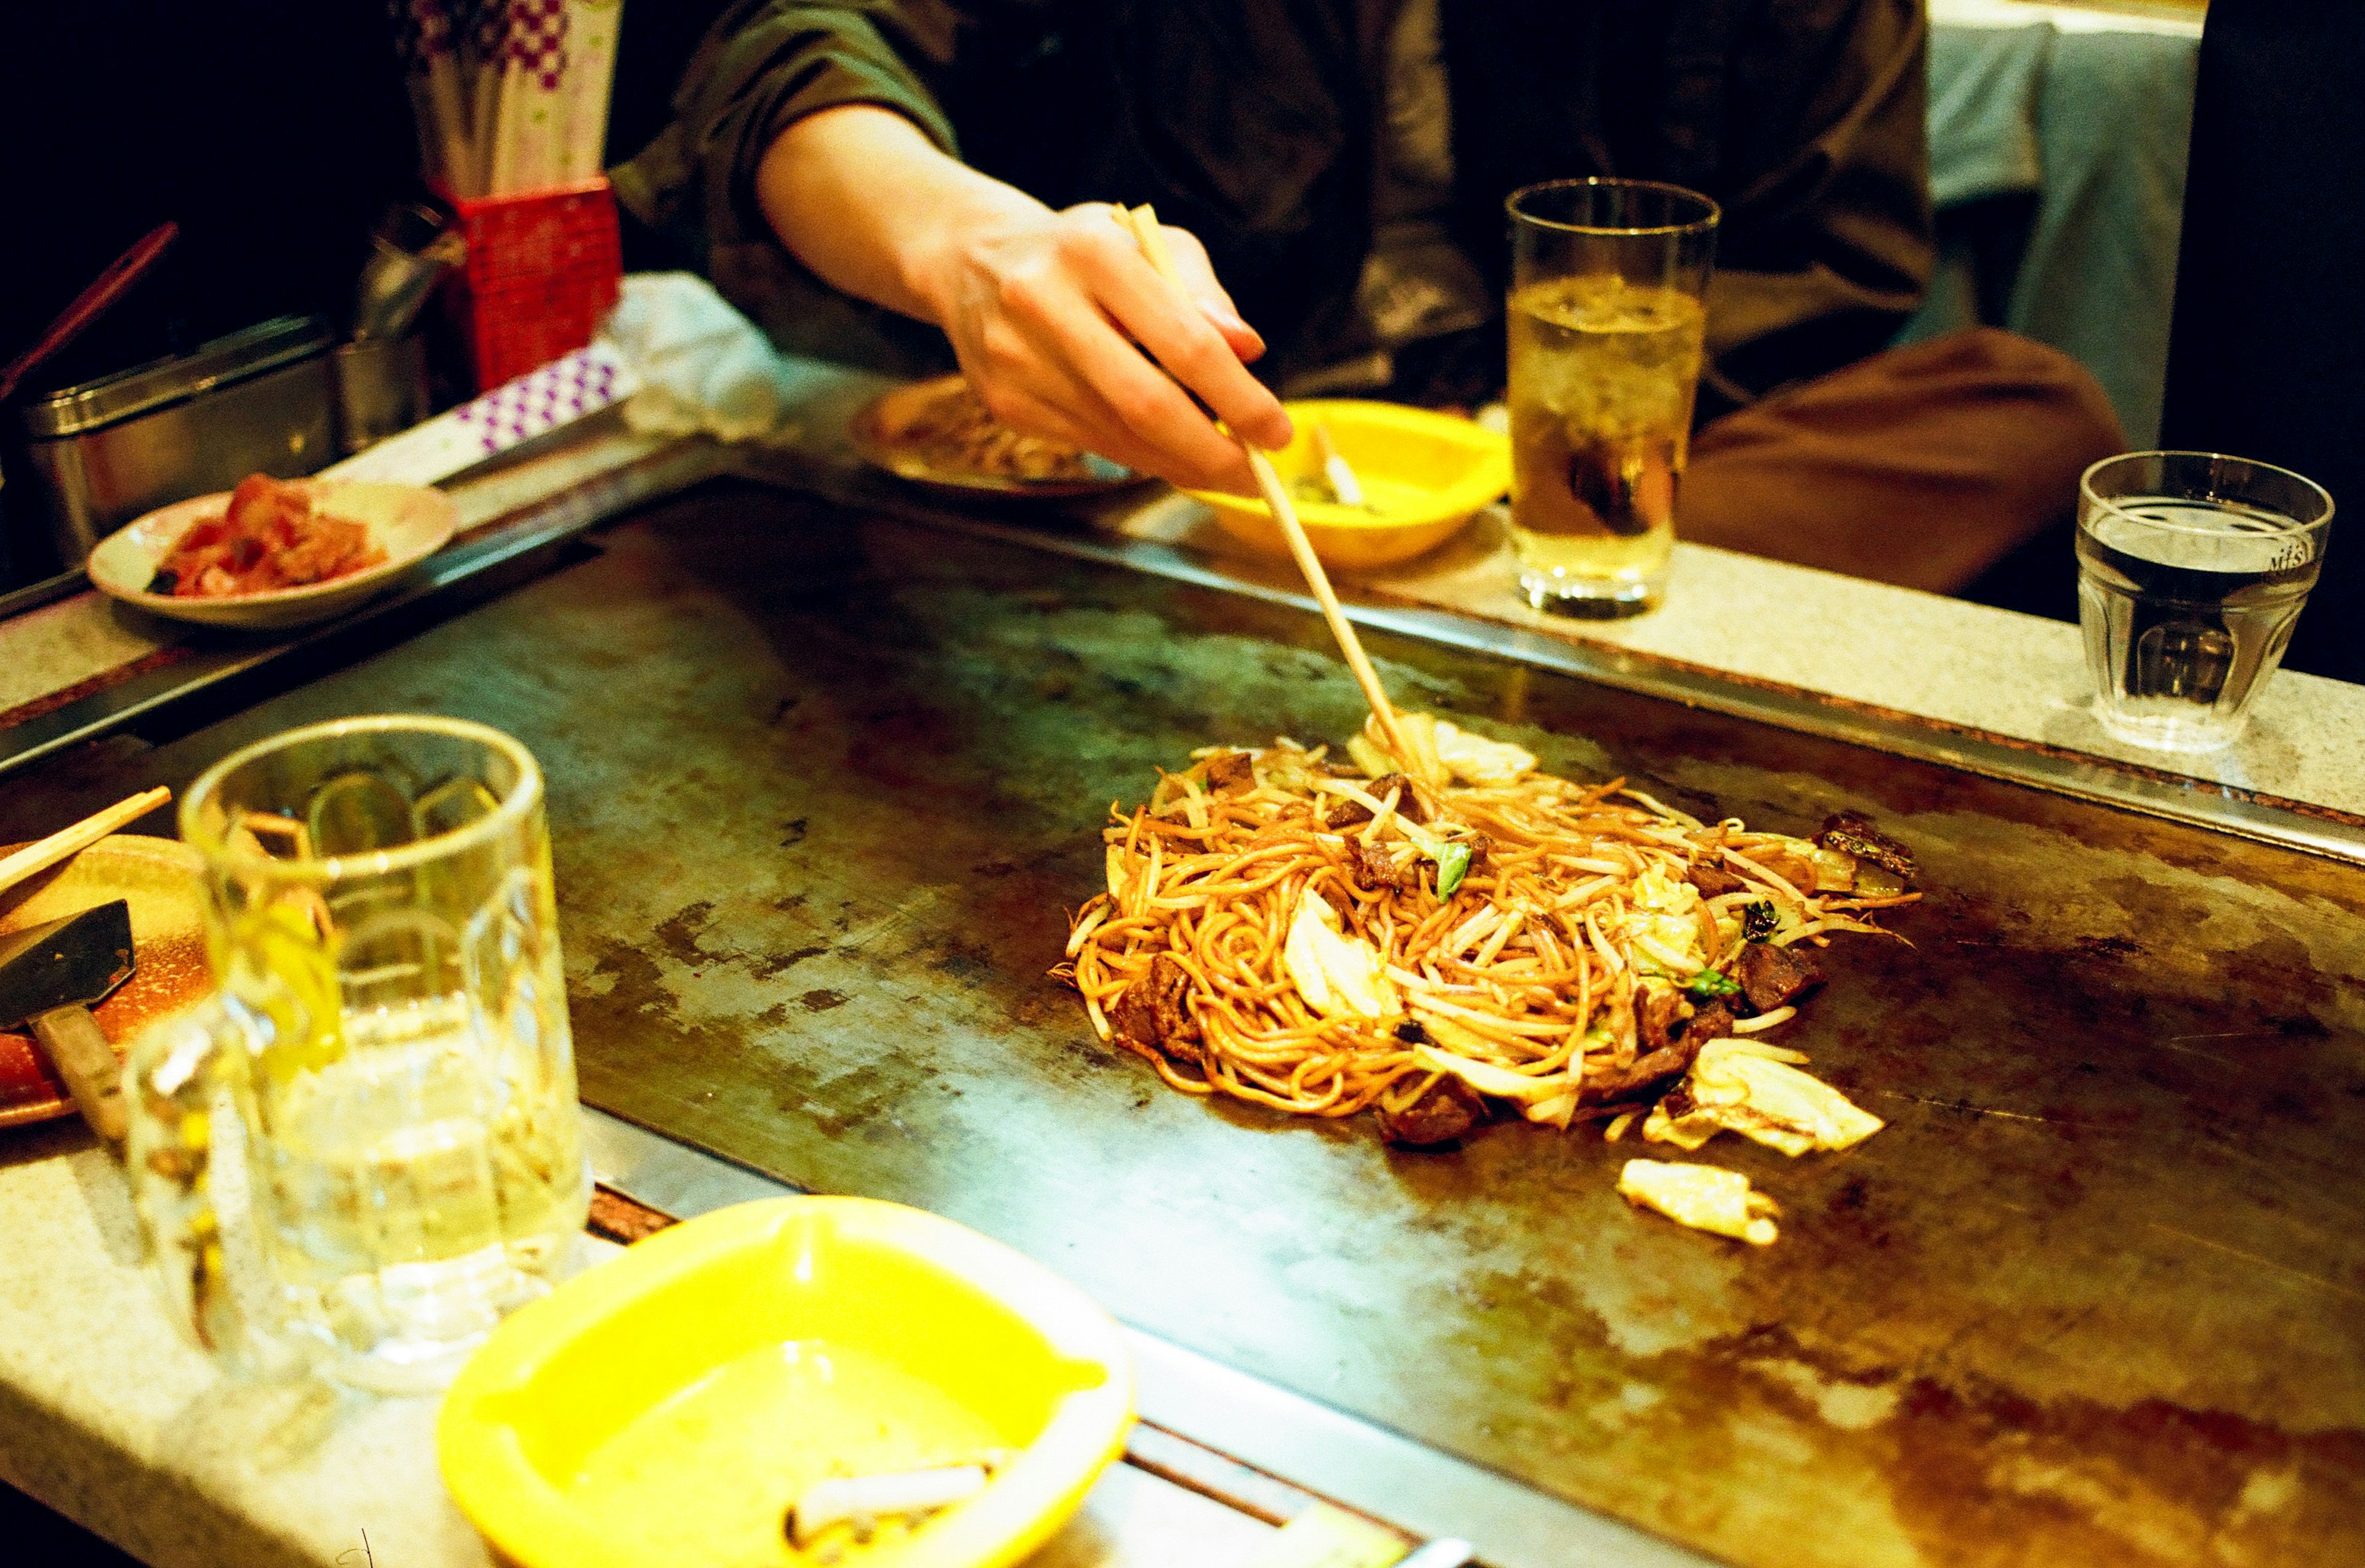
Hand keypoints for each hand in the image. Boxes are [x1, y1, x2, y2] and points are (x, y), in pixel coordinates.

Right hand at [916, 201, 1292, 492]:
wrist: (973, 263)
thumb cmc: (1086, 252)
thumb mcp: (1149, 243)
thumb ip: (1202, 294)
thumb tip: (1248, 351)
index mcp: (1093, 252)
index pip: (1184, 342)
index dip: (1239, 398)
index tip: (1277, 432)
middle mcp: (1044, 305)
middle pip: (1147, 405)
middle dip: (1212, 453)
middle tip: (1255, 475)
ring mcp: (1017, 361)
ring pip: (1120, 437)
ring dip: (1181, 464)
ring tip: (1224, 468)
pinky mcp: (1004, 403)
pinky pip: (1093, 446)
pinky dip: (1143, 458)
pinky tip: (1172, 455)